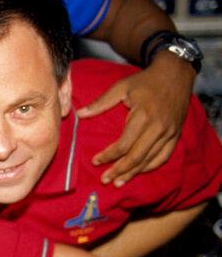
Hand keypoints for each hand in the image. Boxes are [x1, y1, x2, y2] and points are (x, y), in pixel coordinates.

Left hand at [76, 55, 191, 185]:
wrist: (176, 74)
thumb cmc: (145, 80)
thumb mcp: (121, 87)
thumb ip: (101, 102)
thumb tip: (79, 114)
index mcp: (143, 116)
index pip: (124, 144)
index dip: (108, 155)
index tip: (95, 161)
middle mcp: (158, 127)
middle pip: (137, 157)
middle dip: (119, 170)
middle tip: (105, 180)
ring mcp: (169, 132)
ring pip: (150, 159)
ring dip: (133, 173)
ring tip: (118, 182)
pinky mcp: (176, 134)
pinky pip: (164, 156)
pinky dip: (150, 167)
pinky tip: (138, 172)